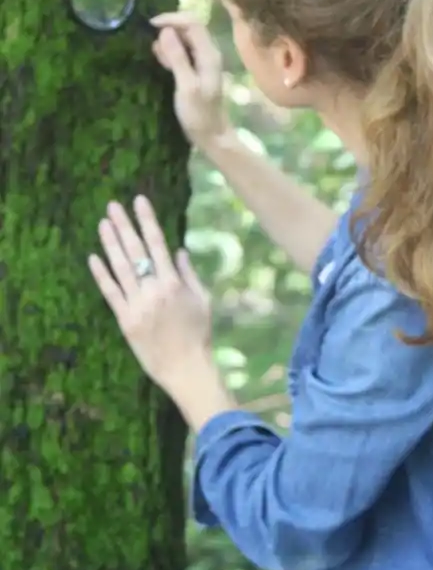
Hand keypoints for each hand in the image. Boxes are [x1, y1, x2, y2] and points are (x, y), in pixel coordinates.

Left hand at [88, 195, 212, 398]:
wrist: (185, 368)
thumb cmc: (199, 334)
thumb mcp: (202, 300)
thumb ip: (190, 274)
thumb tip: (179, 250)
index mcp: (174, 283)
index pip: (157, 243)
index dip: (147, 220)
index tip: (139, 201)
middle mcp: (153, 290)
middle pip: (135, 250)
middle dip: (124, 225)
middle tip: (112, 205)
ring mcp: (137, 305)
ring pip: (120, 268)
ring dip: (110, 244)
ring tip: (103, 223)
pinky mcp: (125, 321)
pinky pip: (110, 293)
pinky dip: (101, 274)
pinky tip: (94, 257)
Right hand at [150, 11, 230, 149]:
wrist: (211, 135)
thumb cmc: (199, 114)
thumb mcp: (186, 86)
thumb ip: (177, 57)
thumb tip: (165, 31)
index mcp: (209, 55)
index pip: (193, 23)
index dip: (172, 19)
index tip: (151, 25)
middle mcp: (209, 54)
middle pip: (190, 28)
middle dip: (170, 27)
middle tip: (150, 38)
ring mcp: (203, 62)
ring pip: (185, 39)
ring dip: (168, 40)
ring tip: (153, 51)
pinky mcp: (197, 70)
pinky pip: (184, 52)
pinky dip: (171, 51)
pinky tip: (159, 59)